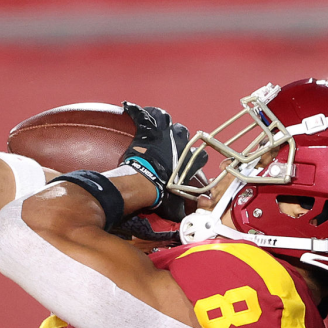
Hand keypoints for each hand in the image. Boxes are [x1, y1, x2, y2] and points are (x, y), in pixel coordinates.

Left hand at [119, 103, 205, 222]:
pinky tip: (128, 107)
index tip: (184, 160)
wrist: (147, 184)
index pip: (199, 154)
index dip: (192, 156)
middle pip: (181, 132)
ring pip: (165, 119)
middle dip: (174, 135)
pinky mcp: (149, 131)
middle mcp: (180, 143)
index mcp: (191, 159)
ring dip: (160, 119)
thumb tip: (183, 221)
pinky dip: (136, 111)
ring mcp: (164, 135)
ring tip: (153, 121)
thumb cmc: (163, 194)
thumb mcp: (176, 205)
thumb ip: (183, 210)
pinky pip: (143, 116)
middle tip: (165, 142)